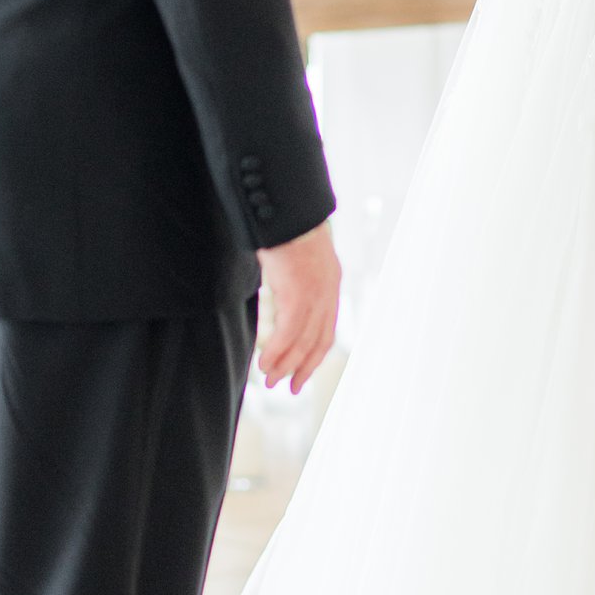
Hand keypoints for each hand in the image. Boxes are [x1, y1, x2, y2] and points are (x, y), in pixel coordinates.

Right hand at [257, 220, 340, 392]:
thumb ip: (294, 279)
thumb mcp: (295, 258)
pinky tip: (265, 363)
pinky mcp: (299, 293)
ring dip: (285, 364)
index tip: (301, 374)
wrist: (286, 207)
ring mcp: (315, 293)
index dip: (314, 356)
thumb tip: (279, 292)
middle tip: (286, 386)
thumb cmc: (284, 227)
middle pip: (318, 341)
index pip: (326, 330)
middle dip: (302, 367)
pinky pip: (289, 332)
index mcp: (330, 283)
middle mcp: (328, 291)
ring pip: (303, 341)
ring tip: (269, 379)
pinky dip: (277, 351)